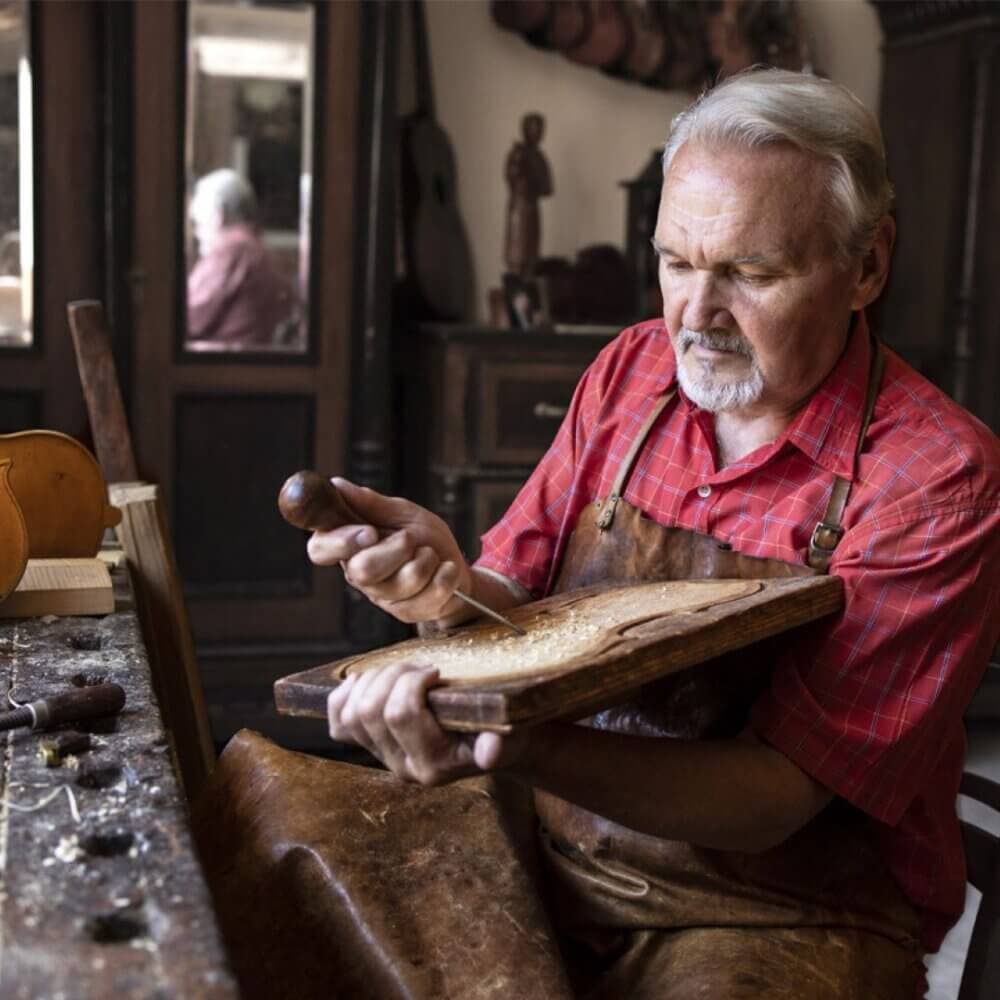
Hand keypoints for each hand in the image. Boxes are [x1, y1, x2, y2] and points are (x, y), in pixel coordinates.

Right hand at [306, 478, 470, 623]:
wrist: (454, 566)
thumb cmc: (424, 537)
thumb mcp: (402, 513)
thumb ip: (371, 503)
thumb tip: (337, 485)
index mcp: (348, 545)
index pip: (320, 549)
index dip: (340, 542)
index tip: (369, 532)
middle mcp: (358, 574)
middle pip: (363, 570)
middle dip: (397, 548)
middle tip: (410, 539)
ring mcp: (382, 597)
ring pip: (402, 581)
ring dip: (426, 559)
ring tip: (429, 554)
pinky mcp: (407, 612)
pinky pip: (430, 593)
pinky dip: (445, 574)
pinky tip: (443, 570)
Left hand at [327, 663, 525, 784]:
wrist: (495, 744)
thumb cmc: (503, 730)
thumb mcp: (511, 735)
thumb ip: (501, 744)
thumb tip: (489, 751)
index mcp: (435, 764)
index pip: (401, 715)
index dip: (411, 681)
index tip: (434, 671)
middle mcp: (404, 766)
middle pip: (370, 711)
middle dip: (392, 675)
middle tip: (418, 666)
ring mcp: (383, 757)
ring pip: (351, 715)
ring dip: (371, 680)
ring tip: (400, 671)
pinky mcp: (370, 747)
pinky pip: (338, 724)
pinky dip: (345, 696)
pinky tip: (368, 682)